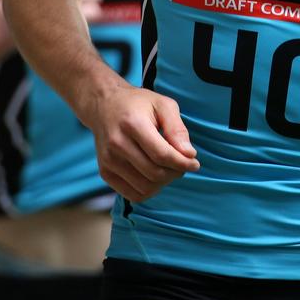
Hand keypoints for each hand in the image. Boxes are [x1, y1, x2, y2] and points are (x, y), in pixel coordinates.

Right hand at [87, 84, 199, 201]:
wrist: (104, 106)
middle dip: (175, 172)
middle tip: (182, 164)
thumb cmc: (138, 104)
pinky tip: (154, 175)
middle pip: (154, 173)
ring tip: (169, 168)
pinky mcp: (105, 172)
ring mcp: (108, 160)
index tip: (195, 163)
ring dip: (164, 183)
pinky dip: (150, 190)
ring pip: (145, 188)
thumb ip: (177, 128)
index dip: (182, 163)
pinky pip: (133, 194)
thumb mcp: (163, 105)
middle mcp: (117, 144)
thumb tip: (189, 154)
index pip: (162, 155)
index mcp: (133, 124)